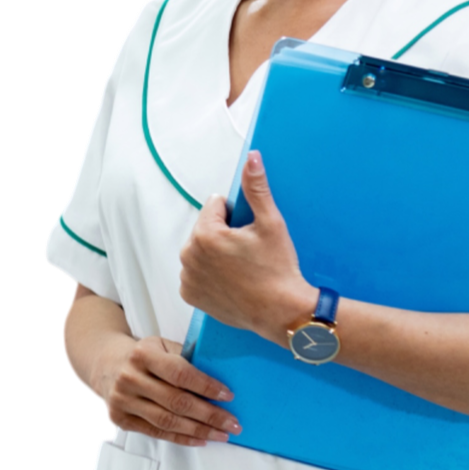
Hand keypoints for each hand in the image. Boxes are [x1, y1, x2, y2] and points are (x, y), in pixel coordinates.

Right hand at [100, 336, 241, 446]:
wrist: (106, 364)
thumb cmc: (143, 355)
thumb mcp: (161, 346)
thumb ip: (185, 358)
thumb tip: (220, 377)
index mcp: (143, 354)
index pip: (180, 374)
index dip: (206, 386)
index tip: (228, 395)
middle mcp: (130, 378)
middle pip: (176, 402)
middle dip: (209, 415)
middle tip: (232, 422)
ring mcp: (123, 400)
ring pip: (167, 421)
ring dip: (199, 431)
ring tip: (221, 434)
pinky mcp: (121, 419)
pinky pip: (157, 433)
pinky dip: (182, 438)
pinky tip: (201, 439)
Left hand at [178, 151, 315, 346]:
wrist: (280, 312)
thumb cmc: (277, 269)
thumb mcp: (271, 223)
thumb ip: (257, 188)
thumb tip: (252, 158)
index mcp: (205, 234)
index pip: (215, 205)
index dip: (235, 216)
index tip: (249, 234)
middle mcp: (189, 255)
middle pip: (205, 228)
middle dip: (223, 234)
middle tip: (247, 253)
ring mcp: (188, 277)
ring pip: (200, 250)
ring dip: (214, 253)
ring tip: (240, 268)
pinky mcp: (190, 295)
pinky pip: (195, 273)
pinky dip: (209, 274)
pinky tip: (230, 281)